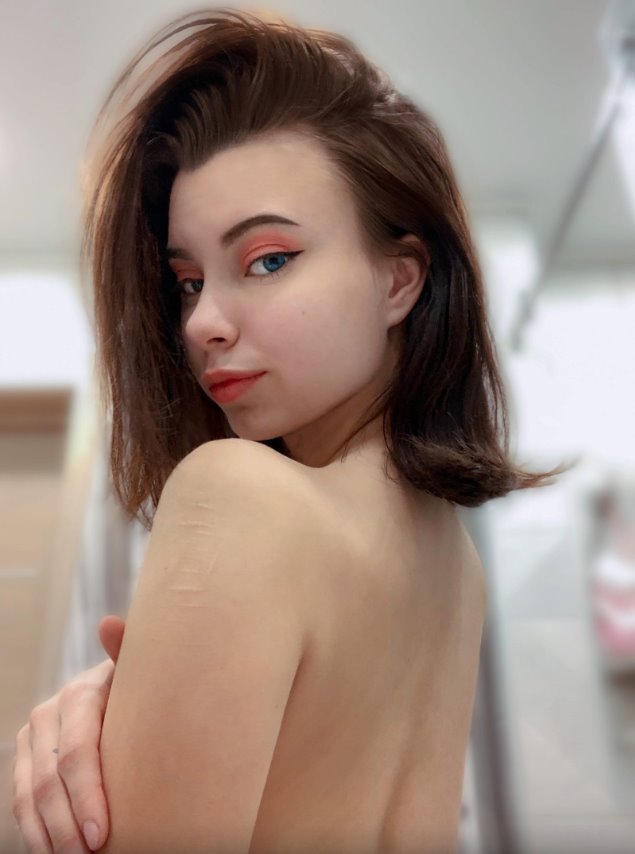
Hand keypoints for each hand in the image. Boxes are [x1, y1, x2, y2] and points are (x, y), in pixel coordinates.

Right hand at [12, 616, 125, 852]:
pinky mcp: (25, 760)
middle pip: (49, 783)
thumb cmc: (141, 685)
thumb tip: (109, 624)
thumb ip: (129, 651)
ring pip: (29, 798)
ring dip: (48, 837)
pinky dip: (36, 834)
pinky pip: (21, 803)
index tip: (102, 833)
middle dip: (68, 827)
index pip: (76, 754)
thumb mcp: (142, 670)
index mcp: (79, 695)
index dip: (86, 796)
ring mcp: (32, 740)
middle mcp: (47, 716)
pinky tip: (55, 853)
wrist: (117, 687)